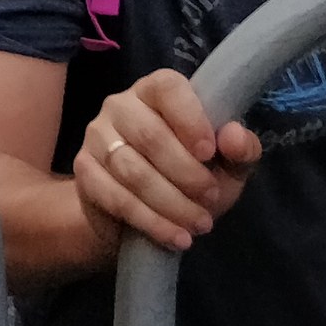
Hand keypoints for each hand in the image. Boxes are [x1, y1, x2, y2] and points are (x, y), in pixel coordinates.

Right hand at [69, 69, 261, 254]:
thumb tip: (235, 136)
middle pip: (150, 135)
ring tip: (200, 224)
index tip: (209, 153)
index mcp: (156, 92)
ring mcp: (97, 136)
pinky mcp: (85, 170)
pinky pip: (116, 197)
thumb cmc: (188, 177)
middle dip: (187, 175)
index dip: (189, 118)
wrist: (140, 215)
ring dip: (172, 203)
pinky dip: (151, 221)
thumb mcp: (225, 166)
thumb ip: (240, 151)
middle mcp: (120, 105)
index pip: (167, 88)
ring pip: (133, 170)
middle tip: (211, 199)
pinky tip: (176, 237)